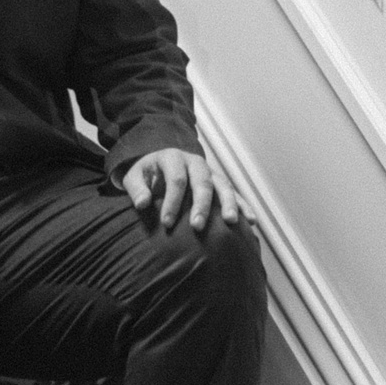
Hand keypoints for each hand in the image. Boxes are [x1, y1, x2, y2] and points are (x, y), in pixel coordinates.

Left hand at [121, 148, 239, 232]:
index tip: (166, 223)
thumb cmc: (147, 174)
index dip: (172, 201)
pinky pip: (235, 193)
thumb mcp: (134, 176)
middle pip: (202, 182)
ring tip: (230, 222)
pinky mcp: (220, 182)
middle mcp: (195, 162)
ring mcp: (210, 172)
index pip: (176, 179)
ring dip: (228, 203)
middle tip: (197, 227)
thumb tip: (143, 204)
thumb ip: (137, 189)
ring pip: (223, 185)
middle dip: (201, 205)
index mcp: (173, 158)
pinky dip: (244, 205)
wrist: (161, 163)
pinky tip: (251, 221)